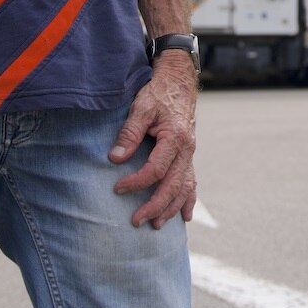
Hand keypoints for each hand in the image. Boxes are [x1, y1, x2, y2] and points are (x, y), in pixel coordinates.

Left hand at [110, 56, 196, 228]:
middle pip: (173, 185)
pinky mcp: (188, 155)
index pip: (156, 170)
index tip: (117, 189)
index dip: (136, 182)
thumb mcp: (140, 108)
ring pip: (185, 188)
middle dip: (155, 206)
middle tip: (136, 221)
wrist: (179, 82)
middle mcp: (187, 149)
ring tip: (156, 224)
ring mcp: (190, 154)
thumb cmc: (158, 94)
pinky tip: (185, 215)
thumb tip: (115, 159)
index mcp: (175, 138)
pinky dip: (189, 200)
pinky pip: (192, 182)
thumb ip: (128, 134)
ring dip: (171, 208)